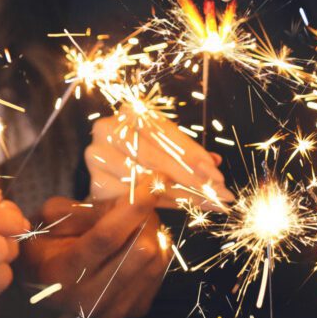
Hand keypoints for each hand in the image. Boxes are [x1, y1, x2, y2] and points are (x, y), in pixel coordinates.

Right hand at [19, 188, 172, 317]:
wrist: (47, 287)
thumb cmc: (47, 245)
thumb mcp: (51, 217)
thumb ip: (85, 208)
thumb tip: (129, 200)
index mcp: (62, 273)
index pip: (107, 237)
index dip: (133, 206)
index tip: (152, 182)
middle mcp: (89, 298)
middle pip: (141, 251)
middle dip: (146, 218)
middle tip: (140, 203)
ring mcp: (115, 309)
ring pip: (157, 260)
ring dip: (152, 233)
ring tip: (135, 224)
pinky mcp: (135, 311)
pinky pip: (160, 272)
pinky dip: (155, 251)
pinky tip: (136, 245)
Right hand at [86, 114, 227, 209]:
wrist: (110, 173)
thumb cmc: (143, 155)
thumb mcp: (167, 147)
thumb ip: (188, 152)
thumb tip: (215, 162)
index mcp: (128, 111)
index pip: (164, 133)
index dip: (192, 154)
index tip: (216, 173)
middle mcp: (107, 129)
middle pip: (155, 157)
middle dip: (191, 177)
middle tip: (219, 192)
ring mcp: (97, 157)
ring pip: (148, 179)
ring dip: (183, 193)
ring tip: (211, 202)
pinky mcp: (97, 184)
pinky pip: (138, 197)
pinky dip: (165, 202)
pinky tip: (187, 206)